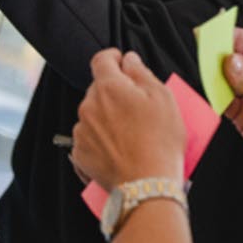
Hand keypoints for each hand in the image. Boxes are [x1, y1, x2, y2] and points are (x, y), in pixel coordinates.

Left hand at [71, 50, 185, 191]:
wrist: (147, 186)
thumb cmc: (159, 142)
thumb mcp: (162, 97)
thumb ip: (141, 72)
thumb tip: (129, 60)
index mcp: (108, 88)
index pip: (101, 59)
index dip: (113, 57)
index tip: (121, 62)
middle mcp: (89, 106)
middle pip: (98, 89)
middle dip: (115, 92)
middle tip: (138, 107)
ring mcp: (82, 132)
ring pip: (93, 115)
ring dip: (107, 117)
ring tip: (131, 134)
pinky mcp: (80, 154)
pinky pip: (88, 139)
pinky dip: (101, 140)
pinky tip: (120, 149)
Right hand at [224, 28, 242, 214]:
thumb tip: (228, 62)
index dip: (231, 36)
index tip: (212, 34)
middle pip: (236, 59)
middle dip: (220, 57)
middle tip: (204, 55)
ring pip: (227, 80)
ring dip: (216, 78)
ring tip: (207, 76)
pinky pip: (224, 101)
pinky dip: (216, 97)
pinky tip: (213, 95)